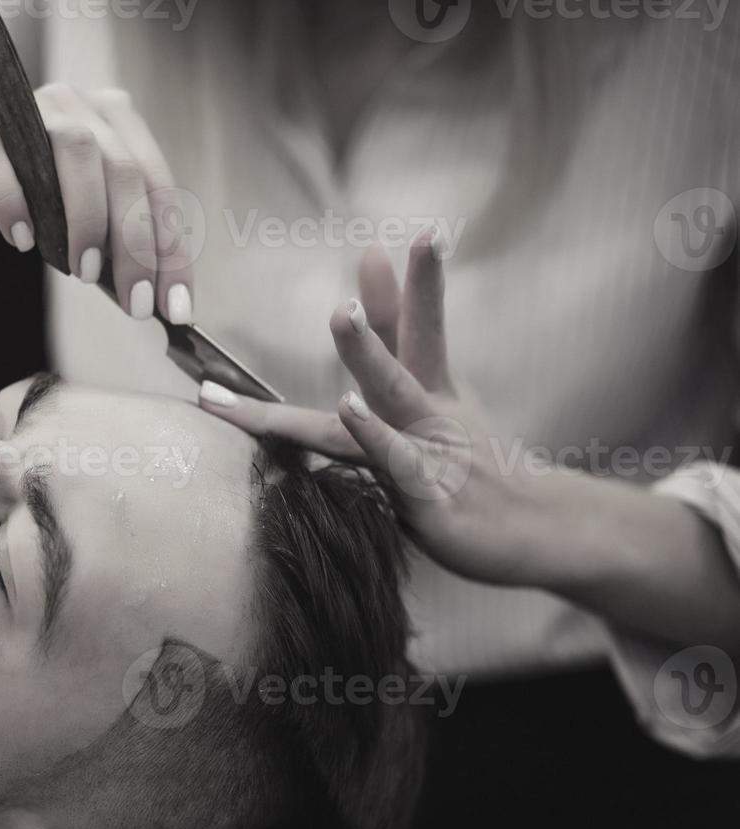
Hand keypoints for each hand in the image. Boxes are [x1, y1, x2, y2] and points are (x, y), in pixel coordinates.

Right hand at [0, 83, 195, 322]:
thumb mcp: (87, 224)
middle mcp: (79, 106)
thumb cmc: (36, 204)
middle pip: (124, 170)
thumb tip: (159, 303)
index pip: (158, 186)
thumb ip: (120, 247)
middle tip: (135, 304)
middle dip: (135, 246)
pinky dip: (14, 204)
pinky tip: (23, 242)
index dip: (171, 250)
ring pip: (76, 151)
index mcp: (118, 122)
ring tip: (81, 273)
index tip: (175, 308)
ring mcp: (29, 110)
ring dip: (87, 221)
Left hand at [197, 231, 550, 586]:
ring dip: (368, 355)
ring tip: (344, 314)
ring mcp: (434, 453)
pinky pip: (395, 463)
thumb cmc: (474, 473)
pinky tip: (350, 409)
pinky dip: (375, 435)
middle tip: (370, 254)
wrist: (544, 535)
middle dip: (382, 307)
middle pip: (405, 352)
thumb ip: (396, 360)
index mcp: (434, 395)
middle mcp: (432, 416)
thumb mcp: (437, 414)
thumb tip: (368, 300)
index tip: (425, 233)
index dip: (418, 285)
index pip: (421, 331)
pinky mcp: (430, 498)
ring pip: (395, 397)